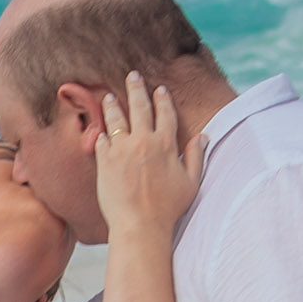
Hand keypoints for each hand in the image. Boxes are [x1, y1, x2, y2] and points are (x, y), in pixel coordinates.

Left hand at [95, 70, 203, 251]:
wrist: (140, 225)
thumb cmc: (168, 209)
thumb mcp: (191, 183)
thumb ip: (196, 157)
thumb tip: (203, 136)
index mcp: (166, 144)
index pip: (165, 113)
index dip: (163, 99)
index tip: (160, 90)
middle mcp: (144, 141)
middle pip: (140, 107)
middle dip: (137, 89)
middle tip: (133, 76)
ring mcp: (122, 150)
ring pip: (117, 119)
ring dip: (114, 105)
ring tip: (110, 97)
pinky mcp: (105, 162)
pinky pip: (101, 140)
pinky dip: (101, 133)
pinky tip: (99, 129)